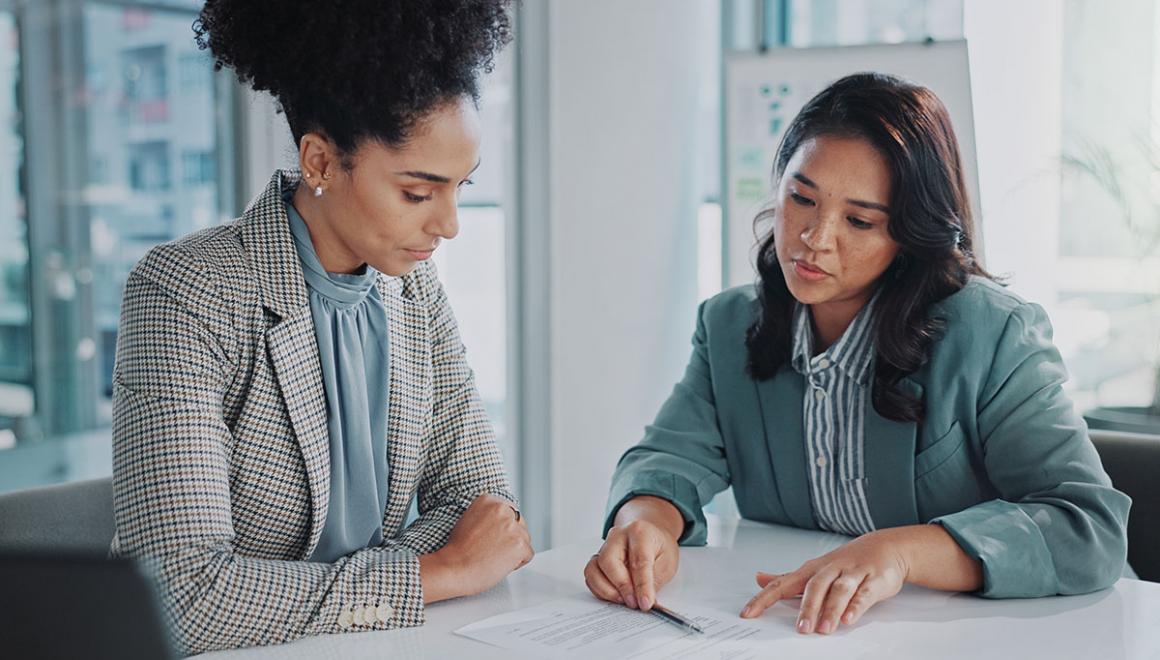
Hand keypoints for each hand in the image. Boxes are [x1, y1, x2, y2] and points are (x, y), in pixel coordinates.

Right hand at [420, 494, 532, 602]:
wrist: (452, 569)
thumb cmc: (457, 551)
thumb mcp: (469, 520)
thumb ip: (488, 516)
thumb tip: (502, 523)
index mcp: (488, 500)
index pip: (510, 512)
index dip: (502, 529)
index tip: (491, 538)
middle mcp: (502, 509)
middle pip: (520, 525)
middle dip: (511, 538)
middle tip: (492, 550)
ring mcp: (512, 527)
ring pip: (525, 540)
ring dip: (514, 551)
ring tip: (492, 557)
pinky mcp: (520, 544)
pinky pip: (528, 555)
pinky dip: (517, 563)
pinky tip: (499, 564)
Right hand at [583, 496, 682, 610]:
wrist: (651, 537)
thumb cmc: (659, 548)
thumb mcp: (667, 563)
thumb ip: (654, 582)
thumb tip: (644, 601)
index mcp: (639, 532)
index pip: (639, 560)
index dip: (642, 585)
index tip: (645, 603)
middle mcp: (617, 536)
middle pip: (609, 561)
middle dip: (621, 586)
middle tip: (633, 603)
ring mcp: (604, 547)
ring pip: (593, 569)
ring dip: (607, 590)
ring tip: (623, 600)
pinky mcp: (597, 559)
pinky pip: (590, 576)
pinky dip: (600, 590)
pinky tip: (614, 596)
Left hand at [740, 529, 908, 633]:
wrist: (883, 546)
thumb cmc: (844, 561)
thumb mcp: (812, 569)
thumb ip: (786, 578)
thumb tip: (758, 579)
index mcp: (811, 570)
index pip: (782, 584)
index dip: (764, 598)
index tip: (748, 613)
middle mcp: (829, 569)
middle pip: (815, 587)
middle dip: (807, 608)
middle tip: (800, 629)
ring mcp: (852, 573)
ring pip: (839, 590)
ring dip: (831, 609)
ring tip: (824, 628)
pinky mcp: (873, 580)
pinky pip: (864, 593)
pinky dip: (856, 606)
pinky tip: (849, 618)